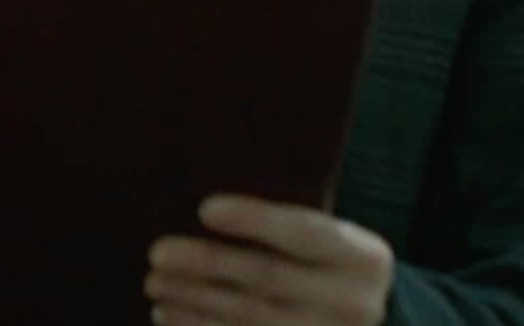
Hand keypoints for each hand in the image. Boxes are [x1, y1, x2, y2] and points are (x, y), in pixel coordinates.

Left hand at [145, 195, 392, 325]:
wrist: (367, 319)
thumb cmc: (329, 265)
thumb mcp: (332, 240)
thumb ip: (289, 225)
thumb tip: (207, 208)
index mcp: (362, 258)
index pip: (305, 233)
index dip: (254, 220)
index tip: (204, 208)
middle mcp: (351, 303)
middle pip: (268, 278)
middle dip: (208, 265)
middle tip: (159, 252)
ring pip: (250, 317)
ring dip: (194, 301)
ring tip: (155, 283)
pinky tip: (169, 314)